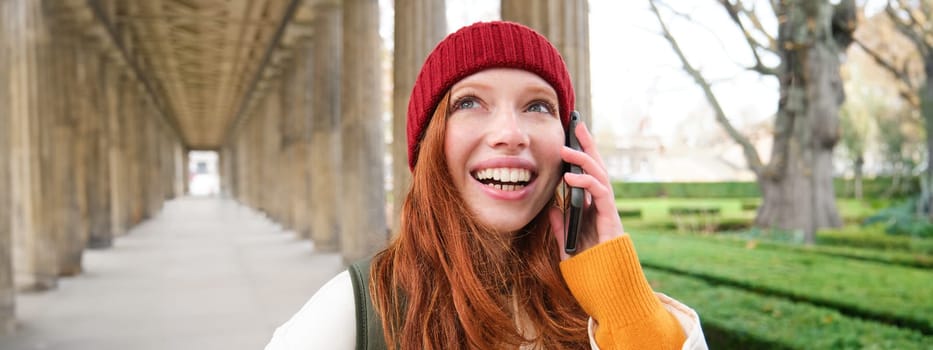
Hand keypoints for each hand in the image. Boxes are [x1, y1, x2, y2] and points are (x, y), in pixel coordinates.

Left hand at [548, 122, 624, 260]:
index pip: (587, 175)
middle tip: (577, 124)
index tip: (570, 137)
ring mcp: (607, 211)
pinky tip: (570, 176)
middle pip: (597, 168)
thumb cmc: (589, 267)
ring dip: (584, 160)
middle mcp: (601, 206)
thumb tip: (551, 208)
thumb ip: (561, 226)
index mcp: (591, 208)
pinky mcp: (610, 218)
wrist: (605, 288)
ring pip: (600, 176)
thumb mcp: (567, 244)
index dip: (580, 156)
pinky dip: (586, 182)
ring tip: (566, 149)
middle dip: (588, 145)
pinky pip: (600, 194)